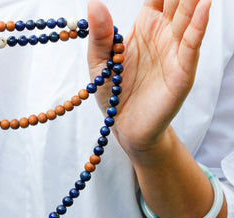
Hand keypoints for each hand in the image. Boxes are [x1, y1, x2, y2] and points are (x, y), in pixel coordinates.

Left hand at [87, 0, 210, 155]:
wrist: (124, 126)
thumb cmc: (113, 92)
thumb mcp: (99, 61)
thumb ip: (100, 34)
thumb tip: (94, 3)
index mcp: (145, 27)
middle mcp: (164, 35)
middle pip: (177, 1)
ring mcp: (175, 52)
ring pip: (188, 18)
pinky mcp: (182, 72)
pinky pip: (191, 45)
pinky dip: (198, 26)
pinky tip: (202, 6)